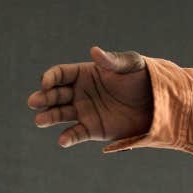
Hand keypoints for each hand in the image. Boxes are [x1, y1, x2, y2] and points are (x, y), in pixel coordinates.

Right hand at [26, 45, 154, 147]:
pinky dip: (68, 137)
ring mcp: (85, 111)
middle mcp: (80, 93)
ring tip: (40, 121)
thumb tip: (94, 51)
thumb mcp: (130, 65)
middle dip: (43, 98)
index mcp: (84, 74)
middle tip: (34, 102)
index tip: (46, 84)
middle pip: (55, 95)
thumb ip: (112, 61)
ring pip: (60, 114)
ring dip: (49, 117)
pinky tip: (62, 140)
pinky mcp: (93, 129)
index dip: (50, 78)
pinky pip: (76, 134)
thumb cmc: (143, 78)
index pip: (60, 74)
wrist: (158, 102)